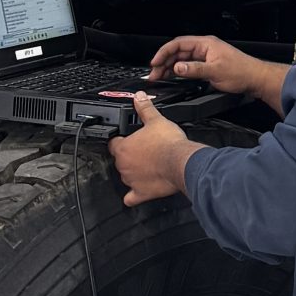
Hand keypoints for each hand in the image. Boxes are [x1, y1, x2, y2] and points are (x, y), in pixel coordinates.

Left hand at [110, 91, 197, 205]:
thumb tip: (139, 96)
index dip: (120, 140)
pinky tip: (137, 192)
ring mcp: (131, 180)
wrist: (181, 162)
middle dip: (129, 156)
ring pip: (125, 177)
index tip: (128, 139)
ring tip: (147, 167)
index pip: (113, 143)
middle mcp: (123, 165)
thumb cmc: (169, 143)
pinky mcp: (141, 193)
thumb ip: (145, 108)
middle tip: (143, 151)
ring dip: (133, 173)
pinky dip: (133, 196)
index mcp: (124, 148)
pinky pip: (131, 198)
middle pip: (120, 160)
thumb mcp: (156, 120)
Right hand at [148, 34, 289, 115]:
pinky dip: (179, 71)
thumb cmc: (241, 72)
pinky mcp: (208, 66)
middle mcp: (204, 48)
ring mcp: (206, 57)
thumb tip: (177, 68)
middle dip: (164, 62)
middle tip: (154, 74)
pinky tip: (172, 77)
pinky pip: (189, 66)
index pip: (179, 44)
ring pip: (182, 60)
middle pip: (178, 52)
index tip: (155, 62)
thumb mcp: (215, 71)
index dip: (164, 52)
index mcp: (205, 44)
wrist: (255, 79)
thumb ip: (194, 69)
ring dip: (170, 68)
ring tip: (159, 77)